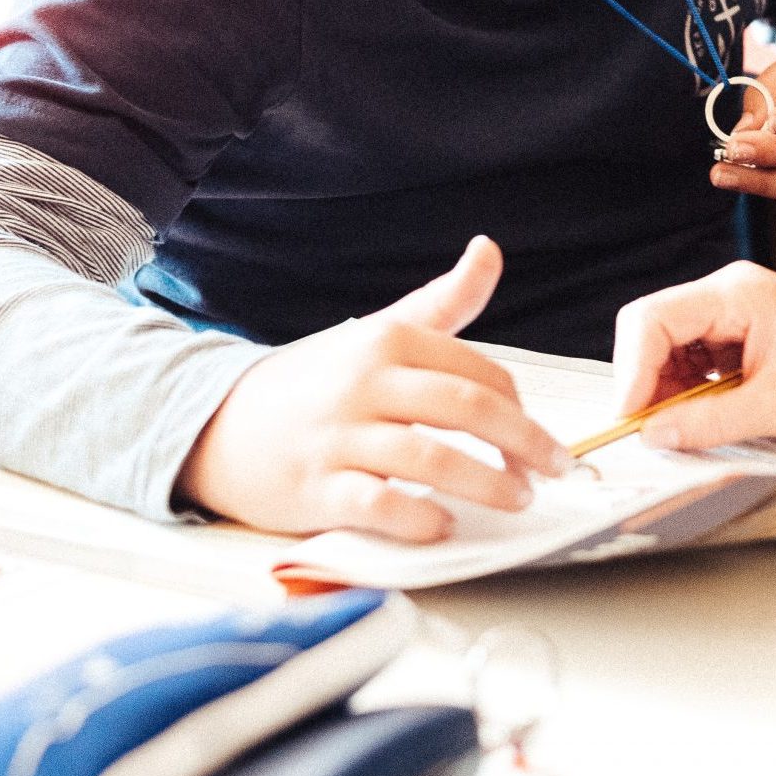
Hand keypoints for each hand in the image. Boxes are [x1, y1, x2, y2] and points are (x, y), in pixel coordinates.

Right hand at [176, 236, 573, 540]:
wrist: (218, 422)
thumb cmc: (318, 381)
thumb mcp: (381, 331)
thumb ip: (443, 300)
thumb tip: (490, 248)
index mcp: (389, 341)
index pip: (480, 373)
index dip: (523, 409)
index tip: (544, 439)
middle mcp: (366, 383)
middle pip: (466, 409)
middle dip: (524, 442)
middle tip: (556, 471)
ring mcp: (339, 436)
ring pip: (431, 460)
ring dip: (488, 483)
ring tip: (519, 499)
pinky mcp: (314, 489)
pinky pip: (377, 505)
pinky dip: (419, 519)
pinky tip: (446, 526)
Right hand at [611, 262, 775, 447]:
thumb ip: (709, 422)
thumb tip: (655, 435)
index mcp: (738, 294)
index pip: (652, 319)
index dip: (631, 371)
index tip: (631, 418)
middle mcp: (733, 293)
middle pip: (656, 330)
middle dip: (647, 382)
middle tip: (653, 432)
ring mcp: (740, 312)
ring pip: (675, 347)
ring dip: (670, 390)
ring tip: (687, 430)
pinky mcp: (749, 334)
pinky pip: (700, 357)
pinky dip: (694, 391)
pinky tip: (707, 418)